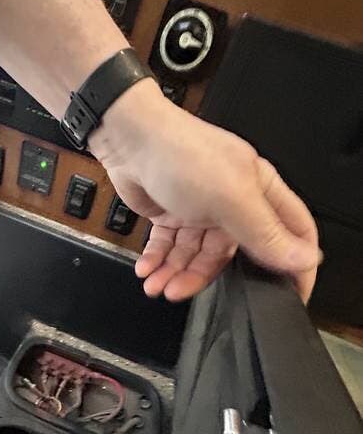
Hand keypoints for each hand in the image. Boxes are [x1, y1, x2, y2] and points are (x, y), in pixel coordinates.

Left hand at [89, 79, 318, 303]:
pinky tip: (147, 269)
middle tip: (183, 291)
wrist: (129, 138)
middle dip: (205, 276)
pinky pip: (169, 246)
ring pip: (194, 254)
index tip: (293, 295)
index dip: (296, 265)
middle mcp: (234, 201)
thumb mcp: (232, 198)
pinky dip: (158, 260)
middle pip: (231, 254)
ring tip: (157, 285)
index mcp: (260, 191)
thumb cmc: (182, 154)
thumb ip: (265, 233)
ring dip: (175, 272)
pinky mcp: (171, 212)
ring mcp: (201, 208)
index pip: (292, 233)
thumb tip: (303, 259)